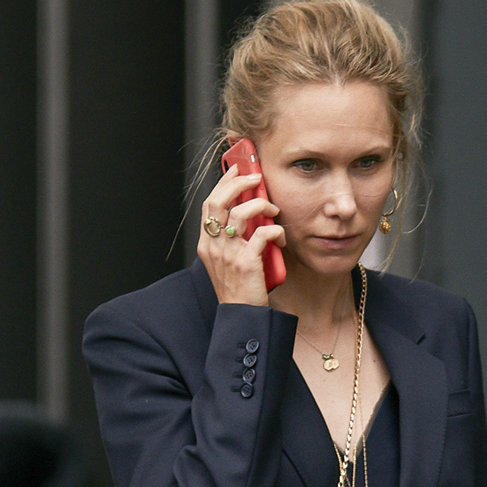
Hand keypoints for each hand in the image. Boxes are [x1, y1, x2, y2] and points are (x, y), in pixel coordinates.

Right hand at [195, 160, 282, 305]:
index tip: (237, 170)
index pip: (209, 204)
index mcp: (207, 244)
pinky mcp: (246, 262)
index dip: (223, 183)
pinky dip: (275, 231)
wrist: (241, 315)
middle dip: (239, 183)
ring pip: (240, 213)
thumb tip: (251, 212)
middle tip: (256, 179)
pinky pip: (263, 234)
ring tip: (273, 209)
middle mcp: (213, 246)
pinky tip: (280, 236)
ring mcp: (228, 254)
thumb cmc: (239, 288)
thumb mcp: (228, 260)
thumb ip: (233, 238)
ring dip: (261, 205)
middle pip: (218, 201)